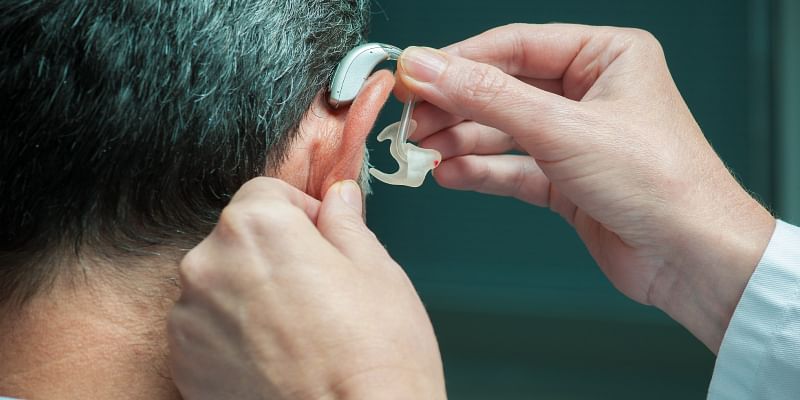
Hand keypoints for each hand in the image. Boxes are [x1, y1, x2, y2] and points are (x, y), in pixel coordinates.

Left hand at [167, 178, 444, 399]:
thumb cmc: (375, 353)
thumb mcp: (376, 269)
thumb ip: (345, 222)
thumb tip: (338, 198)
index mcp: (256, 227)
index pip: (267, 193)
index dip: (303, 215)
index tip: (324, 241)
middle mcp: (208, 264)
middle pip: (240, 238)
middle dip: (274, 253)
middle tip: (318, 290)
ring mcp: (189, 318)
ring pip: (222, 284)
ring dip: (251, 294)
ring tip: (299, 331)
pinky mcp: (184, 364)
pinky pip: (208, 329)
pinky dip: (234, 335)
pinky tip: (276, 357)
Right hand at [396, 23, 774, 351]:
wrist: (693, 259)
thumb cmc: (660, 182)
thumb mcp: (563, 128)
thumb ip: (488, 96)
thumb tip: (429, 68)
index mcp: (605, 56)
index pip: (514, 46)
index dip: (458, 61)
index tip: (413, 75)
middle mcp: (590, 93)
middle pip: (502, 88)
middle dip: (454, 105)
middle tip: (409, 118)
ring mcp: (576, 138)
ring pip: (502, 130)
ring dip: (459, 140)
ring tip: (420, 150)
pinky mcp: (566, 181)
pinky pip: (511, 168)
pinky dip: (478, 171)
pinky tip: (448, 173)